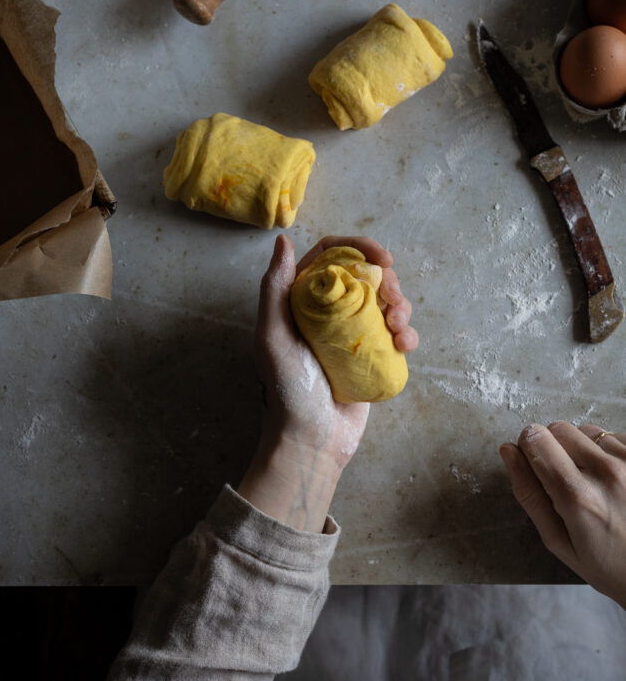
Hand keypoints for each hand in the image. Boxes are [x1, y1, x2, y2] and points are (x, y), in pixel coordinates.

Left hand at [238, 234, 417, 531]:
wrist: (311, 440)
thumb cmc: (287, 390)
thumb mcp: (272, 336)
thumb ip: (274, 289)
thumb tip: (282, 241)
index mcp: (303, 299)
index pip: (332, 256)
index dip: (358, 247)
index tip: (382, 258)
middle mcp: (329, 311)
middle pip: (367, 275)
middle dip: (388, 280)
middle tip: (393, 299)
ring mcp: (354, 333)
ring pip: (386, 301)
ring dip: (401, 305)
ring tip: (399, 325)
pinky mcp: (373, 355)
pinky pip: (397, 333)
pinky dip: (407, 332)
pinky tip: (404, 344)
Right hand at [500, 422, 625, 608]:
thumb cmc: (607, 564)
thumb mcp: (558, 541)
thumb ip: (528, 493)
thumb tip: (507, 450)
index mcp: (577, 496)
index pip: (535, 438)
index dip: (528, 449)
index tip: (537, 468)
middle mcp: (607, 472)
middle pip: (559, 428)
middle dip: (554, 448)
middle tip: (566, 480)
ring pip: (587, 431)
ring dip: (584, 450)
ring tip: (595, 483)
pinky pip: (614, 437)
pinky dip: (608, 452)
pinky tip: (615, 480)